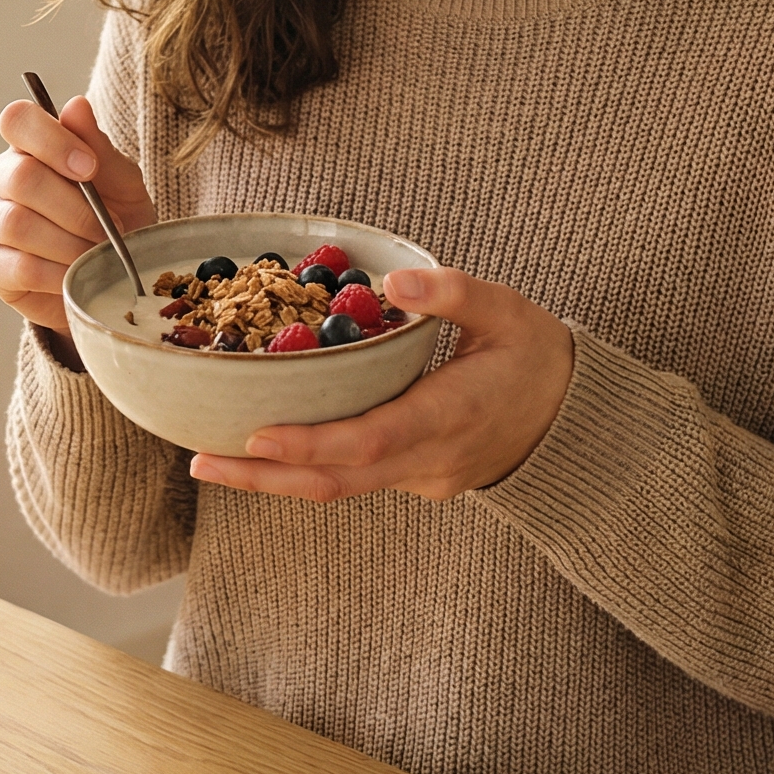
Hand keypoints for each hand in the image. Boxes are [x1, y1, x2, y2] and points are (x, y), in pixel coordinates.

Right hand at [0, 94, 157, 332]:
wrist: (114, 277)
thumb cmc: (117, 220)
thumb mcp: (123, 183)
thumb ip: (100, 148)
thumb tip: (76, 106)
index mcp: (30, 146)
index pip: (18, 120)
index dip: (51, 140)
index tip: (89, 168)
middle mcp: (1, 177)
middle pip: (21, 177)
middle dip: (74, 208)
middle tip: (110, 229)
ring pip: (17, 223)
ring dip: (69, 244)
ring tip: (98, 255)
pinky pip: (19, 267)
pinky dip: (57, 274)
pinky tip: (76, 276)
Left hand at [190, 268, 572, 501]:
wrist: (573, 422)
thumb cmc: (538, 357)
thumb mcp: (508, 310)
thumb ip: (453, 293)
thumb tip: (392, 283)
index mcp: (452, 414)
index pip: (372, 440)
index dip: (312, 443)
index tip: (257, 434)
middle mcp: (430, 458)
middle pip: (338, 481)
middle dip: (266, 476)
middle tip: (201, 462)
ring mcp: (421, 478)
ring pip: (339, 489)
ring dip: (275, 479)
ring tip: (211, 461)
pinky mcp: (414, 479)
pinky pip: (352, 480)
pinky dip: (304, 469)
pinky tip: (262, 450)